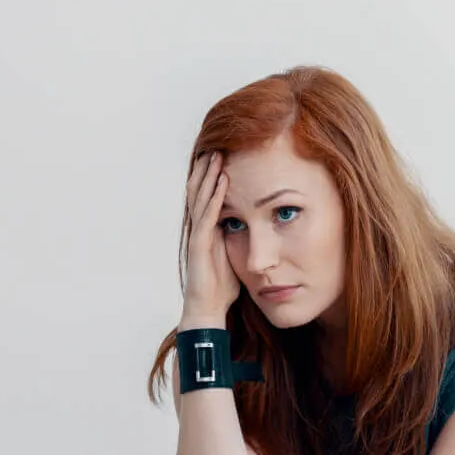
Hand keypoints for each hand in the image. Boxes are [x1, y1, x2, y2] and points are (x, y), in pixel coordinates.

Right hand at [181, 152, 241, 322]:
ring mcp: (198, 236)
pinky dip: (215, 197)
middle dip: (208, 168)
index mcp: (208, 230)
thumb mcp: (236, 257)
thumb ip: (241, 240)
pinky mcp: (199, 245)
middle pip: (200, 191)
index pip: (208, 196)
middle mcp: (200, 229)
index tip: (225, 155)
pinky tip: (222, 181)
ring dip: (209, 175)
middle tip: (217, 144)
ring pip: (201, 198)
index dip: (212, 176)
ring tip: (217, 154)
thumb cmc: (223, 288)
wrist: (209, 310)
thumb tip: (256, 228)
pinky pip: (207, 215)